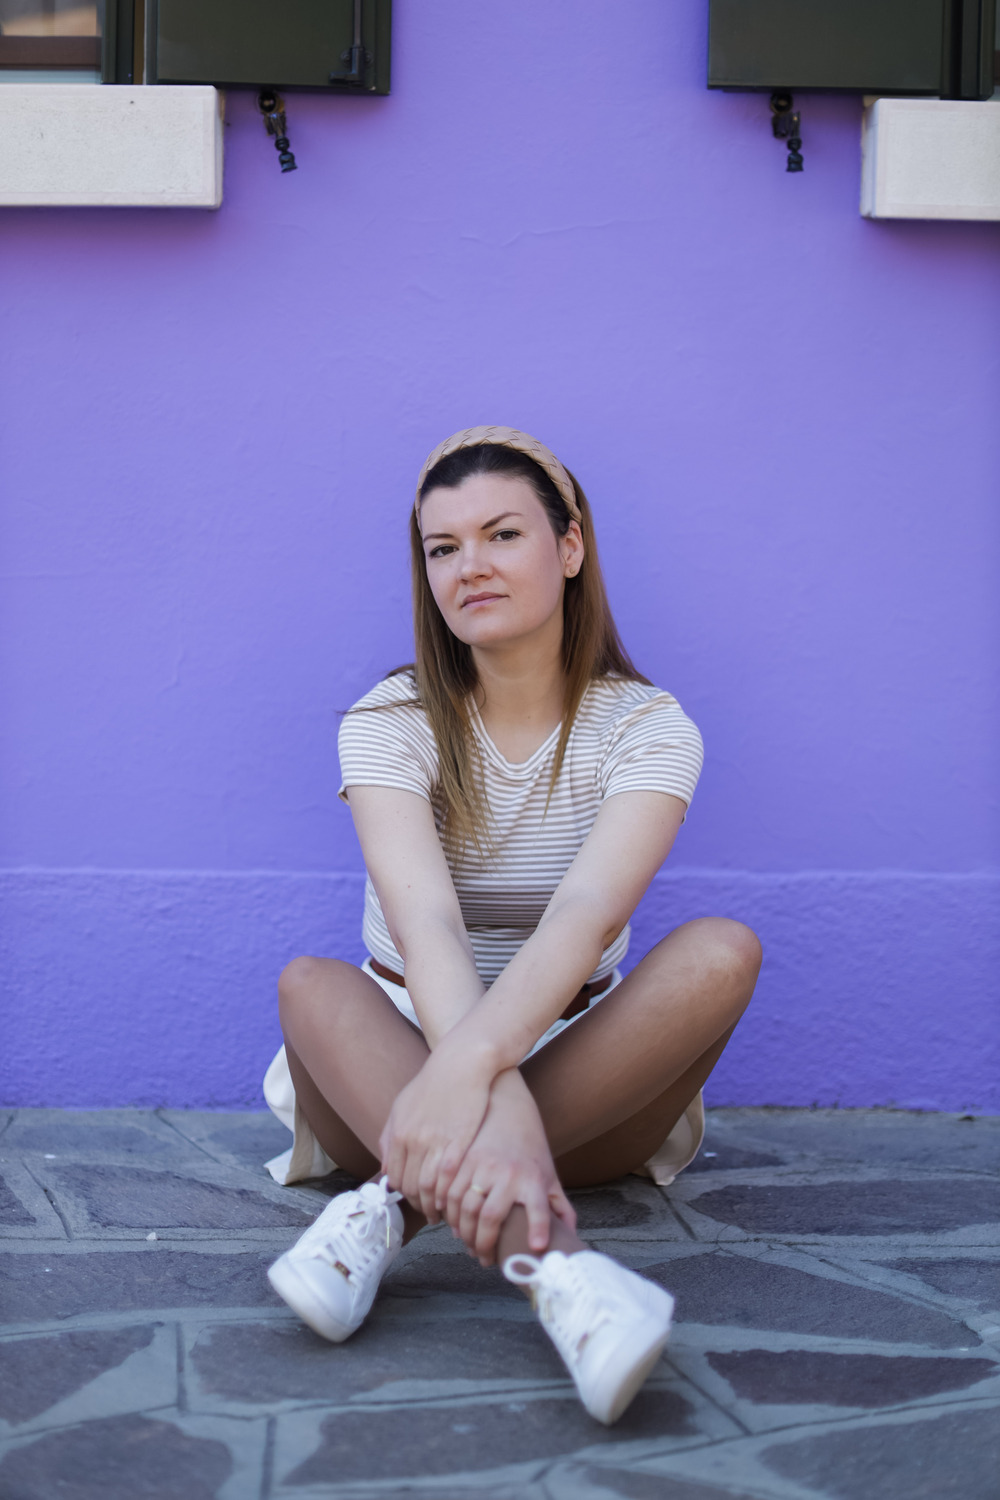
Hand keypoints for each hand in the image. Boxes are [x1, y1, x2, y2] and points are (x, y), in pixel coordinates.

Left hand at [379, 1046, 491, 1221]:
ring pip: (427, 1187)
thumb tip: (386, 1167)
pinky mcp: (458, 1142)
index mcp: (398, 1133)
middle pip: (409, 1186)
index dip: (404, 1194)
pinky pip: (447, 1178)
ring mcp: (435, 1142)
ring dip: (432, 1205)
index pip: (395, 1177)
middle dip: (417, 1204)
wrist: (461, 1063)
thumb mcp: (402, 1106)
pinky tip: (452, 1198)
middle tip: (427, 1212)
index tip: (414, 1200)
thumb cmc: (433, 1083)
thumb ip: (390, 1137)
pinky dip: (447, 1193)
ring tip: (440, 1212)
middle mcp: (412, 1141)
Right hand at [445, 1070, 575, 1265]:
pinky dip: (449, 1213)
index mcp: (533, 1179)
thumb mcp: (548, 1174)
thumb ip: (559, 1206)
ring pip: (465, 1208)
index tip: (536, 1247)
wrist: (506, 1108)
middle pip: (490, 1217)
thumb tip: (570, 1236)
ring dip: (464, 1233)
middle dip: (484, 1245)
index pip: (540, 1207)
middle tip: (484, 1259)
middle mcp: (508, 1173)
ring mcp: (482, 1166)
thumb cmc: (530, 1149)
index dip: (539, 1227)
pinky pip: (450, 1193)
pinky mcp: (463, 1160)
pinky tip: (454, 1224)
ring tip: (468, 1245)